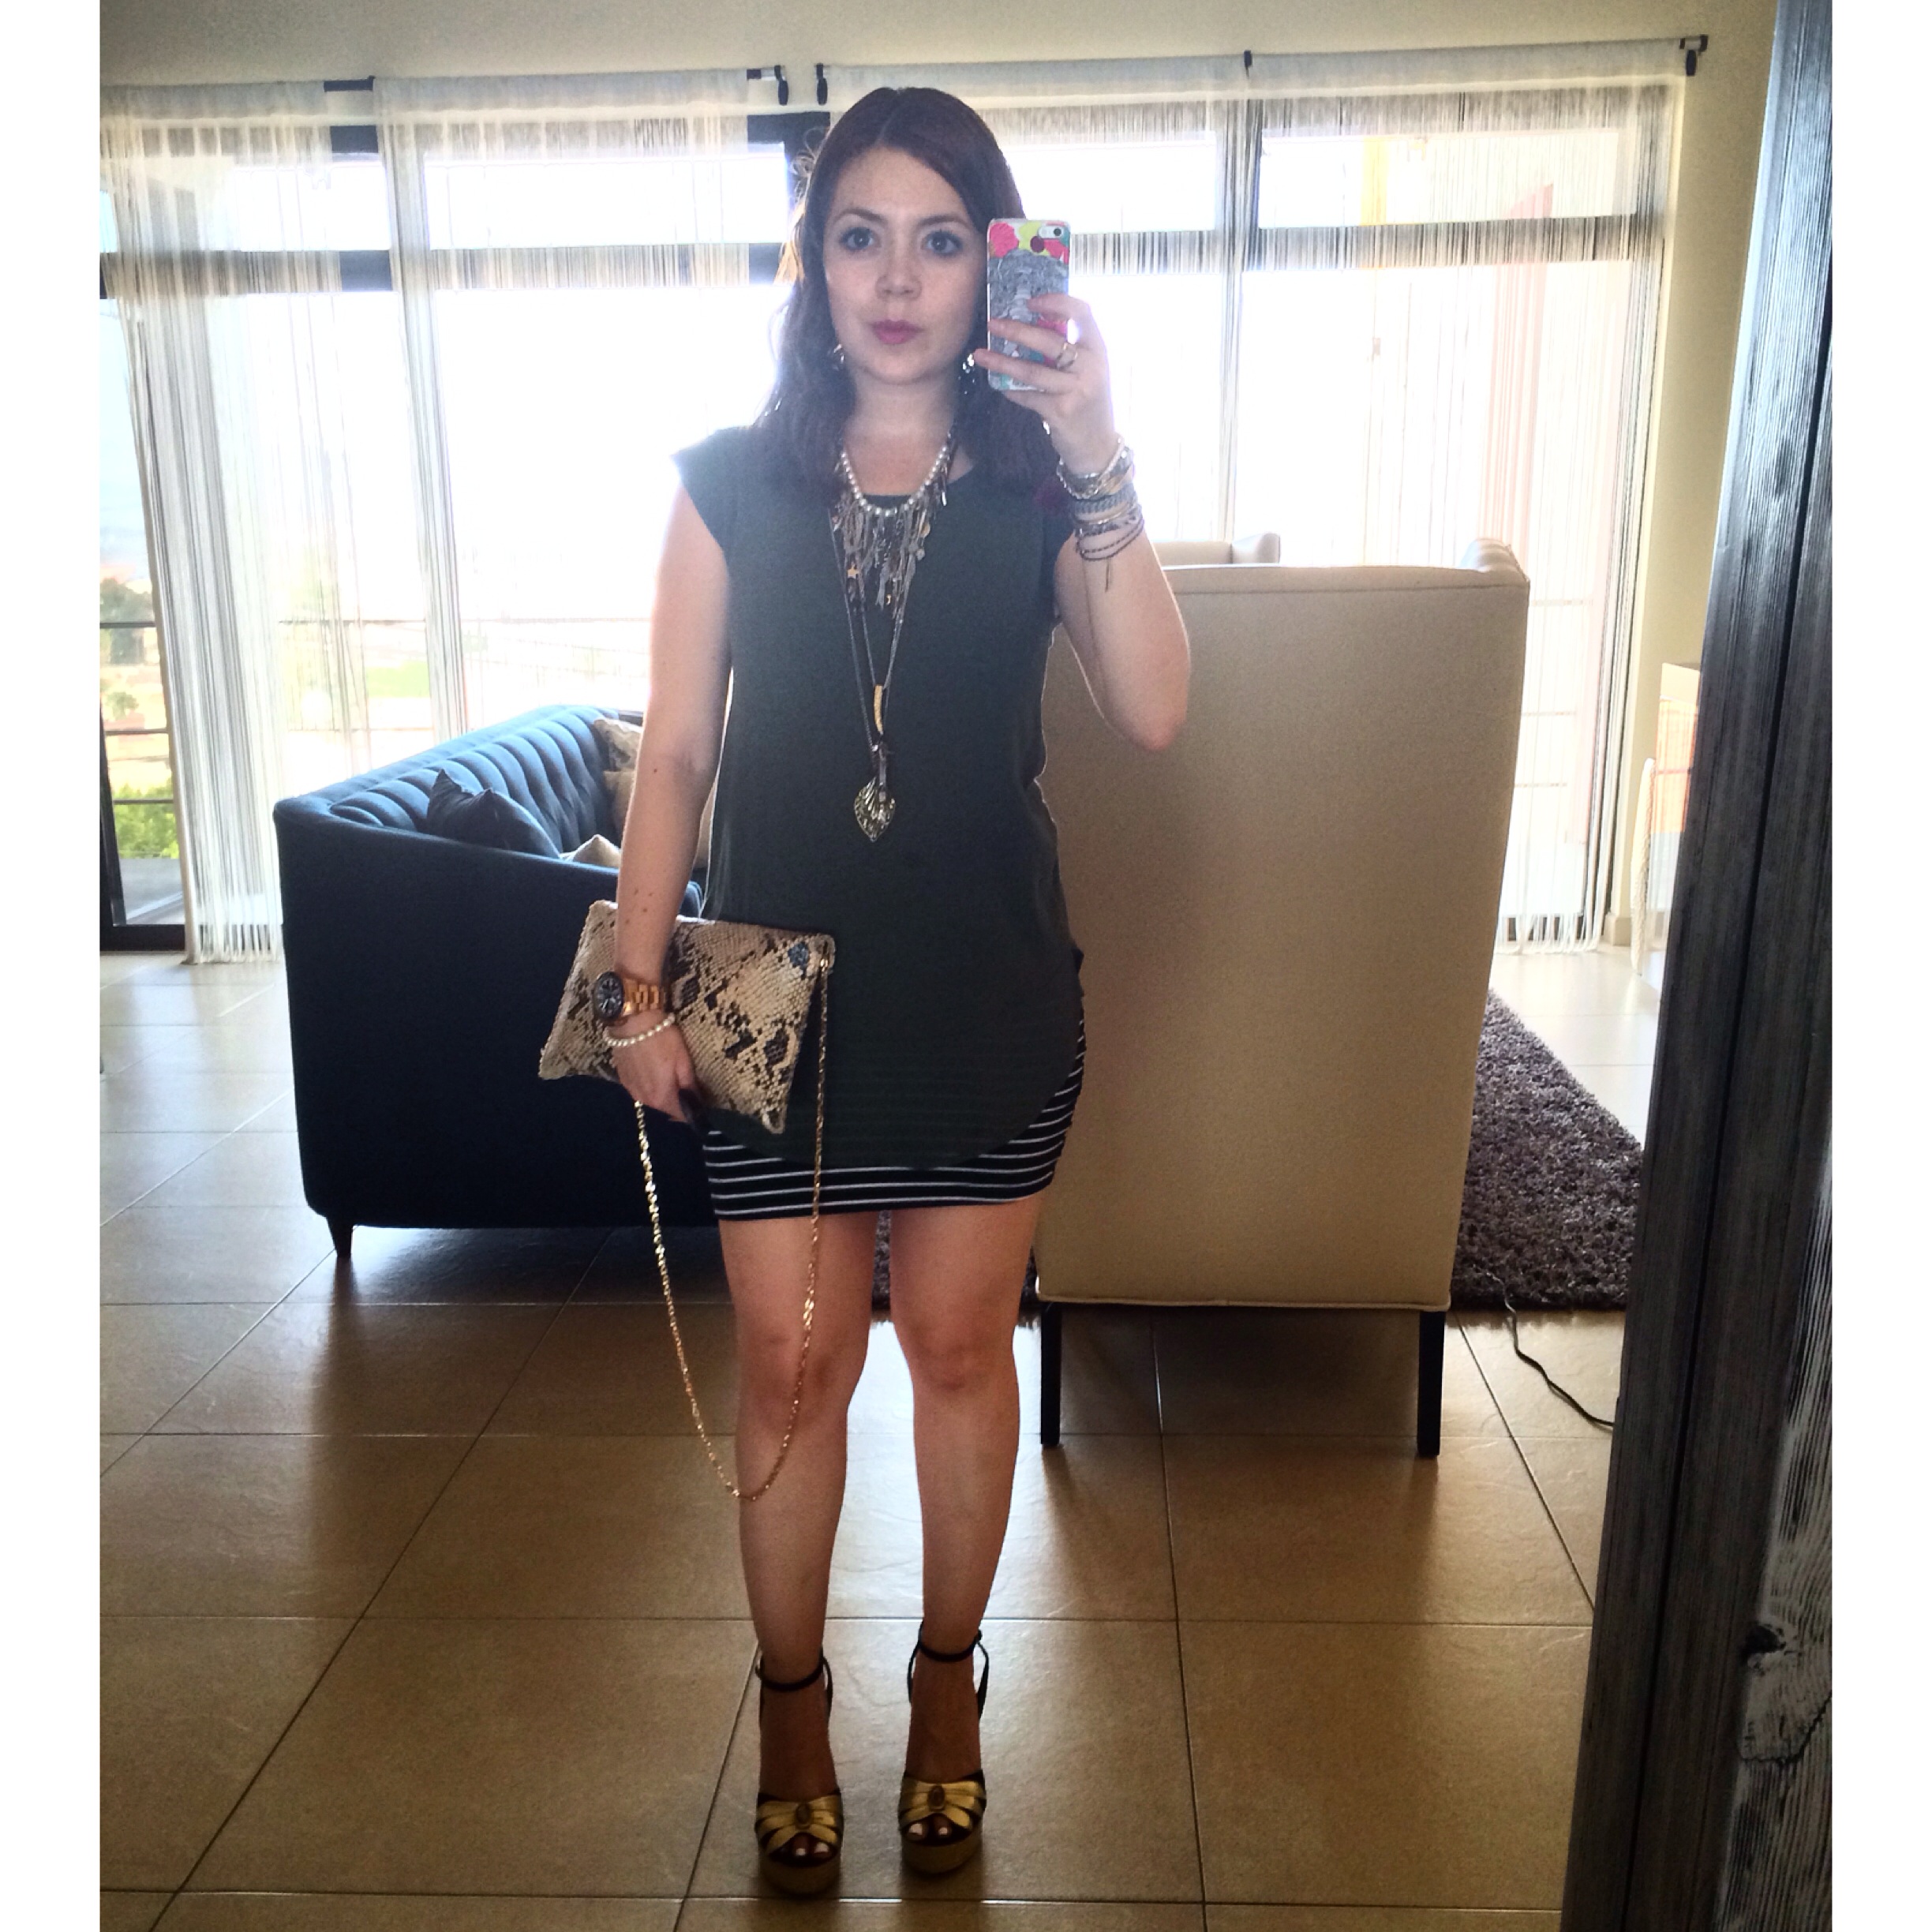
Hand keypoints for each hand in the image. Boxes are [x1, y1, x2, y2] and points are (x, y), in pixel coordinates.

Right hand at [609, 1020, 702, 1126]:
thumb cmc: (663, 1040)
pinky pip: (641, 1090)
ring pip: (653, 1100)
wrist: (632, 1022)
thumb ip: (690, 1087)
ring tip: (670, 1077)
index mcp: (662, 1098)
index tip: (701, 1102)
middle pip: (666, 1109)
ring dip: (663, 1094)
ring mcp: (631, 1091)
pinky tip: (654, 1071)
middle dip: (678, 1103)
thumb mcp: (684, 1062)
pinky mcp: (623, 1080)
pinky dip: (650, 1086)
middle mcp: (645, 1100)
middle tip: (688, 1086)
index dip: (693, 1112)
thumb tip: (698, 1105)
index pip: (681, 1117)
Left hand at [972, 293, 1118, 473]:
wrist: (1097, 446)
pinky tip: (998, 385)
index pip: (1082, 313)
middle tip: (992, 323)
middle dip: (1016, 330)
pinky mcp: (1060, 412)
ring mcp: (1076, 390)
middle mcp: (1090, 367)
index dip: (1056, 301)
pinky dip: (1011, 390)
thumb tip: (1031, 326)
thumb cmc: (1088, 402)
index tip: (1031, 301)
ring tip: (980, 354)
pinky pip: (1028, 396)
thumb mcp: (1088, 371)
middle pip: (1049, 341)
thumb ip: (1069, 350)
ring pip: (1032, 370)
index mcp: (1098, 350)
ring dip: (1002, 362)